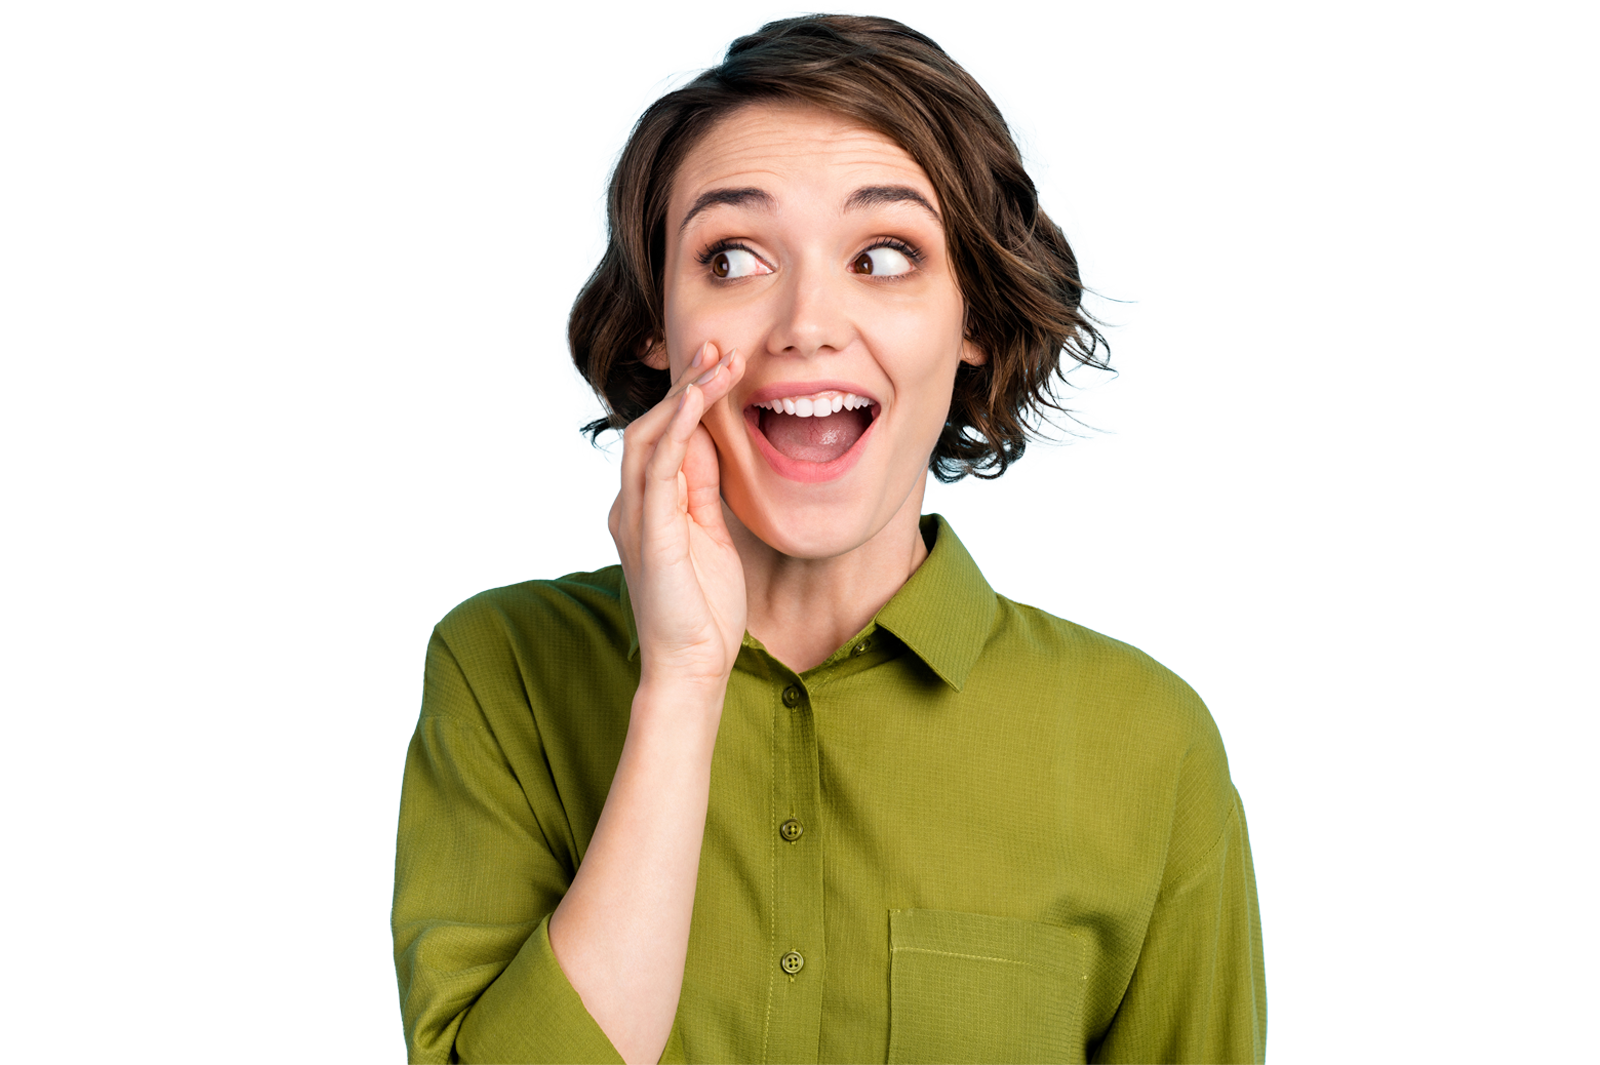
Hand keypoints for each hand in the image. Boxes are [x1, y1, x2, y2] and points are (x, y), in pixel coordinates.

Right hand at [607, 341, 747, 692]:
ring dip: (685, 395)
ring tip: (718, 361)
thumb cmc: (704, 611)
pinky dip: (678, 427)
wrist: (692, 667)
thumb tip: (710, 443)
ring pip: (649, 436)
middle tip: (718, 345)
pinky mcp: (648, 533)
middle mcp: (630, 506)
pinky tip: (700, 399)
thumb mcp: (711, 535)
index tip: (719, 362)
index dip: (687, 396)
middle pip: (650, 426)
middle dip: (684, 383)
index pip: (662, 437)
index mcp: (645, 508)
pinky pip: (658, 466)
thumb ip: (704, 491)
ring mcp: (634, 518)